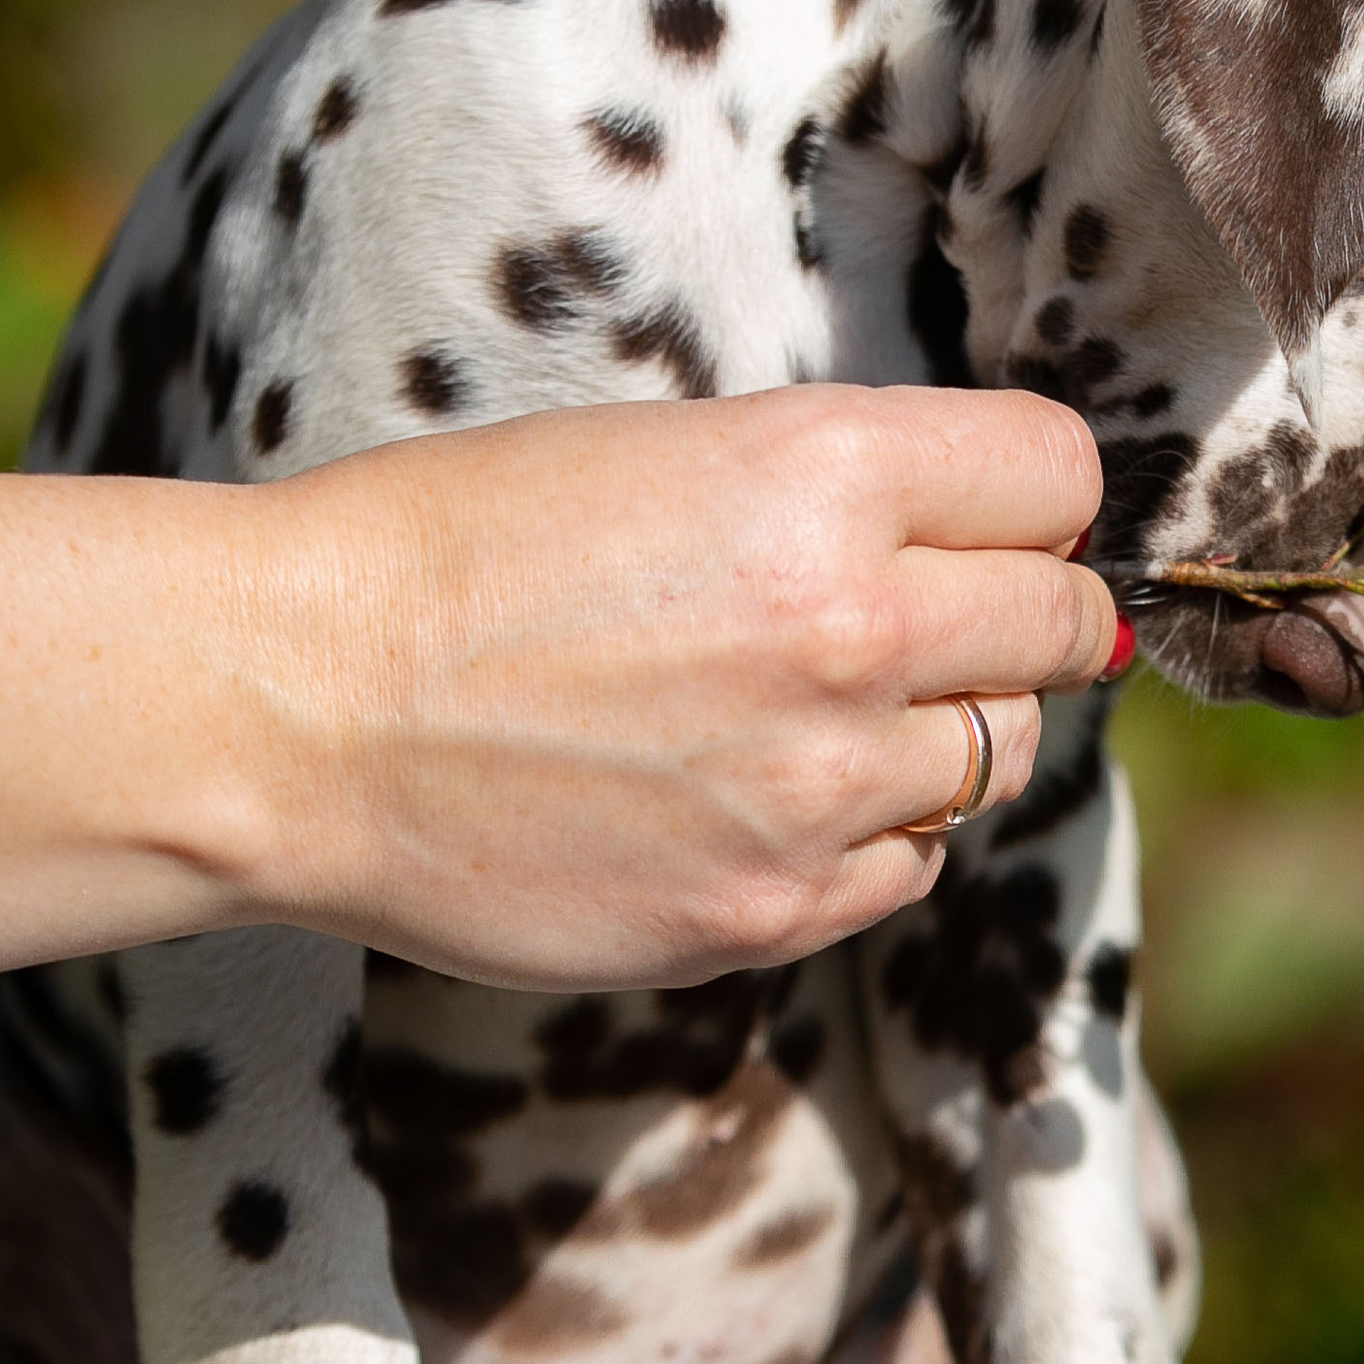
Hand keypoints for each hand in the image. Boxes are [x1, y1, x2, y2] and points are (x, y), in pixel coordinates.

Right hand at [260, 385, 1112, 985]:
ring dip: (937, 731)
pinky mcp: (775, 909)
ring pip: (998, 756)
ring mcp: (823, 786)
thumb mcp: (667, 454)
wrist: (299, 711)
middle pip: (1065, 625)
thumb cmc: (456, 553)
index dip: (1024, 495)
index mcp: (825, 474)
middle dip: (1019, 616)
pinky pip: (911, 866)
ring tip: (805, 712)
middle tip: (938, 621)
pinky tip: (759, 796)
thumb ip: (846, 492)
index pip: (1058, 475)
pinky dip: (866, 833)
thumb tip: (990, 544)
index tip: (987, 519)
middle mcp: (854, 628)